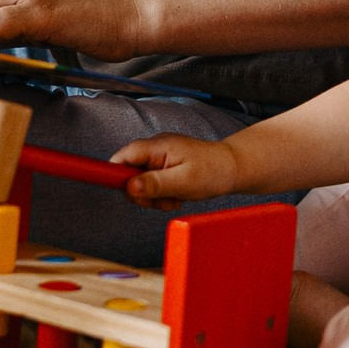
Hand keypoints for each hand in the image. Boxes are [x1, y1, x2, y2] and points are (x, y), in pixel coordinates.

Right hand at [111, 133, 243, 201]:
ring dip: (154, 196)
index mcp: (158, 147)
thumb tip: (129, 187)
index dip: (114, 173)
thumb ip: (155, 184)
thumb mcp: (183, 182)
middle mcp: (156, 149)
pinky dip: (162, 195)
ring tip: (175, 197)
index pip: (123, 156)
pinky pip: (153, 184)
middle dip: (142, 192)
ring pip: (141, 182)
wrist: (234, 169)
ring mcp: (160, 158)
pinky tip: (178, 196)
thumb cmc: (213, 171)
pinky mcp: (165, 167)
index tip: (117, 189)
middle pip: (128, 173)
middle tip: (162, 200)